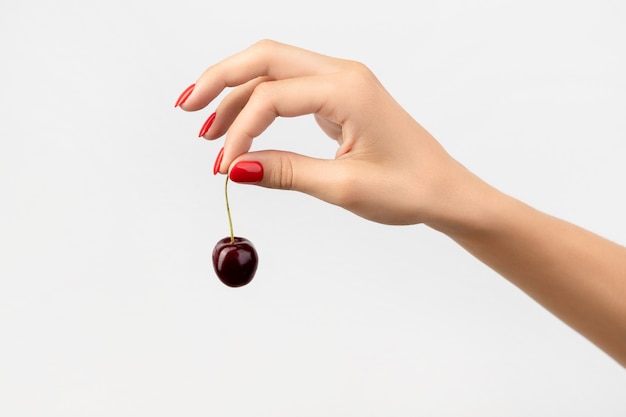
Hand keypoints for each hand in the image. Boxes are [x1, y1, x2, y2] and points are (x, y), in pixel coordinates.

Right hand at [176, 39, 482, 226]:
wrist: (445, 190)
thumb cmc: (410, 187)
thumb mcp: (343, 186)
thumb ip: (286, 173)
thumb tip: (237, 168)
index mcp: (347, 89)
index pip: (272, 97)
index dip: (240, 131)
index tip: (224, 167)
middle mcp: (343, 74)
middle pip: (265, 57)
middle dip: (221, 79)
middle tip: (187, 107)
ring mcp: (342, 82)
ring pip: (274, 69)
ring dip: (237, 92)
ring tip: (206, 128)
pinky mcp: (340, 97)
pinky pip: (289, 87)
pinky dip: (260, 103)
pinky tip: (240, 125)